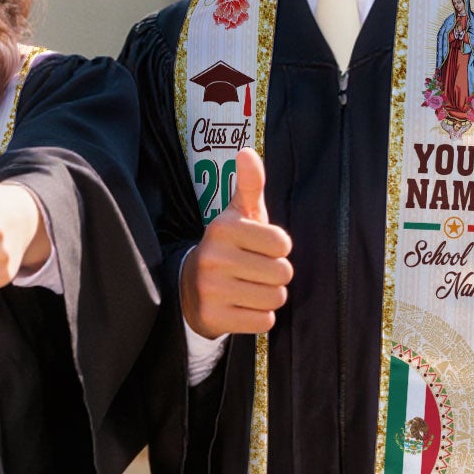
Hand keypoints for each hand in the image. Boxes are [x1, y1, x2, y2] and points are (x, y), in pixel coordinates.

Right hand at [180, 148, 291, 336]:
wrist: (189, 287)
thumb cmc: (228, 247)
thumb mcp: (237, 215)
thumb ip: (249, 185)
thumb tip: (247, 152)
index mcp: (223, 228)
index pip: (283, 244)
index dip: (278, 249)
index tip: (259, 248)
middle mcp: (213, 257)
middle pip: (283, 273)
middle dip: (275, 275)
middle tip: (254, 271)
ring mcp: (211, 289)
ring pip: (275, 298)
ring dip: (269, 296)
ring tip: (249, 288)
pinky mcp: (214, 317)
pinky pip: (264, 321)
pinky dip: (259, 317)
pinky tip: (242, 306)